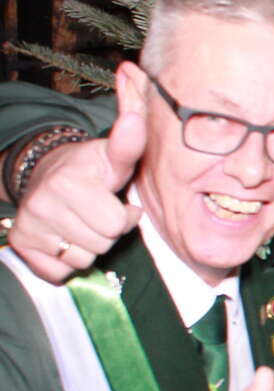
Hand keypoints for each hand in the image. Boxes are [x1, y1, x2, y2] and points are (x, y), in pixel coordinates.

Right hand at [11, 116, 144, 281]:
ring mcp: (29, 225)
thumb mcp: (112, 158)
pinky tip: (63, 238)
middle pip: (102, 244)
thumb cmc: (89, 171)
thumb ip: (128, 144)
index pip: (117, 224)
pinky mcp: (21, 244)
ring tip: (80, 224)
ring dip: (88, 247)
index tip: (114, 202)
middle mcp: (43, 204)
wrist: (46, 175)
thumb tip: (136, 119)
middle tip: (95, 214)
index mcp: (69, 182)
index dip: (123, 216)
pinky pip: (58, 272)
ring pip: (82, 260)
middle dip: (106, 232)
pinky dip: (65, 263)